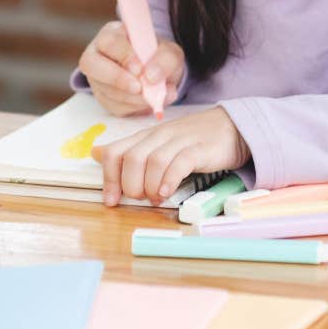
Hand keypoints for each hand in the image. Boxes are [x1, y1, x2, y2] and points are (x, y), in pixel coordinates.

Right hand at [78, 21, 184, 116]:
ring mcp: (97, 78)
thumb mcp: (170, 53)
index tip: (139, 69)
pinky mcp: (103, 98)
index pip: (109, 41)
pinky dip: (133, 108)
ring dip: (132, 97)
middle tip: (139, 88)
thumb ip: (165, 60)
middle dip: (117, 79)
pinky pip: (113, 106)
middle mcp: (97, 54)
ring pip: (105, 89)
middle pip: (91, 65)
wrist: (159, 75)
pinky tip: (148, 102)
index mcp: (112, 34)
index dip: (123, 55)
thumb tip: (151, 77)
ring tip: (155, 96)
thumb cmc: (160, 57)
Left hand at [92, 107, 249, 205]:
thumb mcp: (157, 142)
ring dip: (149, 186)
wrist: (231, 126)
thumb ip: (129, 149)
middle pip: (132, 159)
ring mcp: (180, 141)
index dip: (109, 178)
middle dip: (130, 185)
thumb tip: (96, 153)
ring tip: (155, 198)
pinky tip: (167, 192)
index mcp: (146, 136)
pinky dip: (169, 180)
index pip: (115, 152)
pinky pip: (179, 163)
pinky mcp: (200, 150)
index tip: (112, 201)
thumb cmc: (192, 139)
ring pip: (153, 161)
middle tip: (140, 198)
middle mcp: (159, 136)